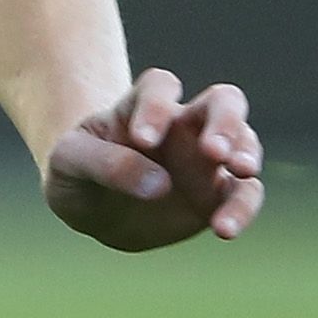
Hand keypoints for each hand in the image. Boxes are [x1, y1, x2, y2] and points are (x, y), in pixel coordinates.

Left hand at [42, 70, 262, 249]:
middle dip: (226, 120)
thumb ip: (106, 164)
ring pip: (244, 143)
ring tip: (239, 173)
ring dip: (247, 156)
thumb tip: (159, 184)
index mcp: (140, 106)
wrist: (91, 207)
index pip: (159, 87)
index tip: (143, 141)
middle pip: (223, 100)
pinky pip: (243, 193)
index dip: (156, 106)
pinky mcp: (215, 195)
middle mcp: (182, 126)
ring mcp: (204, 159)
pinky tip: (224, 229)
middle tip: (215, 150)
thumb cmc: (76, 172)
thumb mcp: (70, 163)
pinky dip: (242, 207)